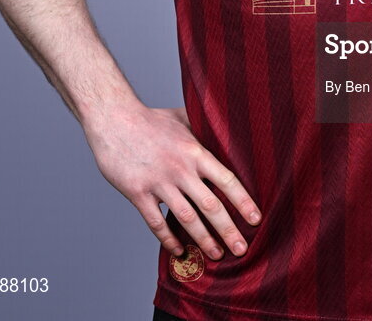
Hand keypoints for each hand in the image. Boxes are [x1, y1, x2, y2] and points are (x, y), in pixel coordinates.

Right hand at [82, 104, 260, 260]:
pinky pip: (156, 222)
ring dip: (204, 239)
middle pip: (210, 205)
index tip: (256, 219)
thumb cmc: (150, 119)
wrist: (114, 120)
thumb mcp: (182, 118)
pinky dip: (168, 239)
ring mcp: (159, 183)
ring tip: (217, 254)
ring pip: (186, 218)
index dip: (243, 202)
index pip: (226, 180)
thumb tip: (223, 128)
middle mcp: (180, 169)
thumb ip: (202, 128)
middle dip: (228, 230)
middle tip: (242, 249)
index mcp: (195, 151)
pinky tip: (179, 251)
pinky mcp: (138, 193)